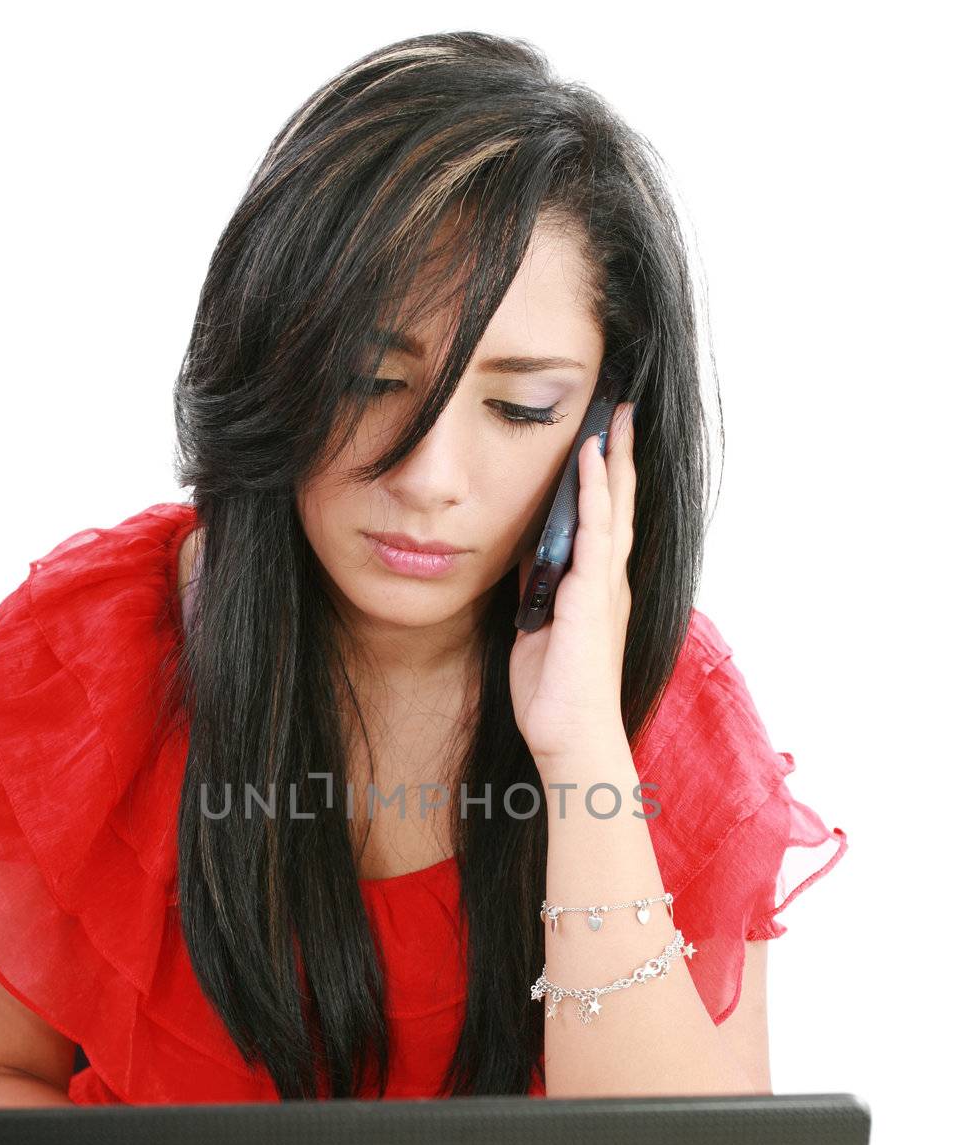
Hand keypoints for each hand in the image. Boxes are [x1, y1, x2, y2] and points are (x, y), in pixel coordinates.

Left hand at [509, 400, 635, 765]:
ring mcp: (605, 585)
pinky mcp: (593, 595)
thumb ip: (537, 589)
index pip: (604, 520)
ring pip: (613, 506)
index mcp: (597, 589)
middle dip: (620, 454)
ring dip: (613, 458)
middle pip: (618, 503)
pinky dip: (593, 491)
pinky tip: (591, 458)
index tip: (603, 436)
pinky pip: (594, 531)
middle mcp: (609, 581)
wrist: (571, 739)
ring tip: (614, 413)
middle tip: (620, 406)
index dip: (606, 477)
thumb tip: (524, 553)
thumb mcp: (537, 628)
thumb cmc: (555, 695)